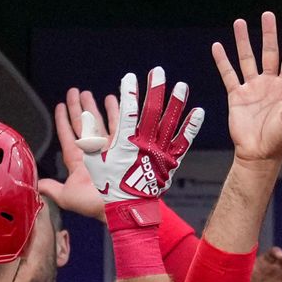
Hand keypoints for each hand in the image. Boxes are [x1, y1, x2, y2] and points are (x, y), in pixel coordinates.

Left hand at [37, 88, 120, 221]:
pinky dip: (114, 110)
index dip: (62, 122)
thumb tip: (36, 184)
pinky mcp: (123, 145)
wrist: (121, 208)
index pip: (67, 136)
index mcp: (78, 161)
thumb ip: (52, 188)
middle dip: (76, 108)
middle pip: (81, 124)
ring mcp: (107, 147)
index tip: (59, 107)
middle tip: (73, 92)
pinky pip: (118, 123)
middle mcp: (91, 152)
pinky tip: (110, 98)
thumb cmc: (95, 204)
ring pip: (97, 121)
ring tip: (87, 93)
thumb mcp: (68, 197)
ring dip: (92, 106)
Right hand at [78, 67, 203, 204]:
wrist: (130, 209)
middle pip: (151, 111)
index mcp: (124, 144)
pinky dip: (191, 126)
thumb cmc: (109, 188)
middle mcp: (144, 144)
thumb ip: (90, 139)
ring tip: (182, 85)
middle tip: (157, 71)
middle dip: (154, 89)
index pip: (127, 112)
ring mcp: (160, 152)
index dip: (128, 94)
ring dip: (176, 102)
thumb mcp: (93, 164)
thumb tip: (83, 120)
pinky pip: (184, 141)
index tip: (129, 78)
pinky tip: (199, 111)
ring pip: (169, 123)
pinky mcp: (171, 160)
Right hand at [213, 12, 281, 164]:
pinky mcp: (236, 96)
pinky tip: (218, 46)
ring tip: (239, 23)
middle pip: (269, 53)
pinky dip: (222, 61)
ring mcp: (252, 88)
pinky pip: (228, 74)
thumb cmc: (278, 140)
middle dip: (268, 34)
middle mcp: (269, 84)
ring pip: (247, 59)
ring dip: (243, 41)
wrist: (257, 155)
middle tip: (267, 15)